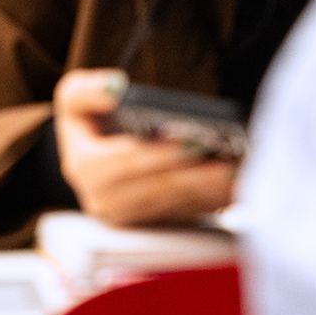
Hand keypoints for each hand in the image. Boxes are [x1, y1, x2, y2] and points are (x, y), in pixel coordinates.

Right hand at [53, 69, 235, 226]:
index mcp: (83, 168)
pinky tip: (237, 186)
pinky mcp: (155, 226)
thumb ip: (87, 90)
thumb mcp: (75, 96)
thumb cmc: (89, 120)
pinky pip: (189, 215)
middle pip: (155, 191)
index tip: (192, 145)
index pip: (122, 164)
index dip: (158, 156)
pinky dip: (214, 201)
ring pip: (175, 207)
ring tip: (241, 174)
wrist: (92, 152)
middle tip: (229, 164)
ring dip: (210, 192)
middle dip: (194, 178)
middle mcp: (103, 201)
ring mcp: (130, 219)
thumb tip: (116, 88)